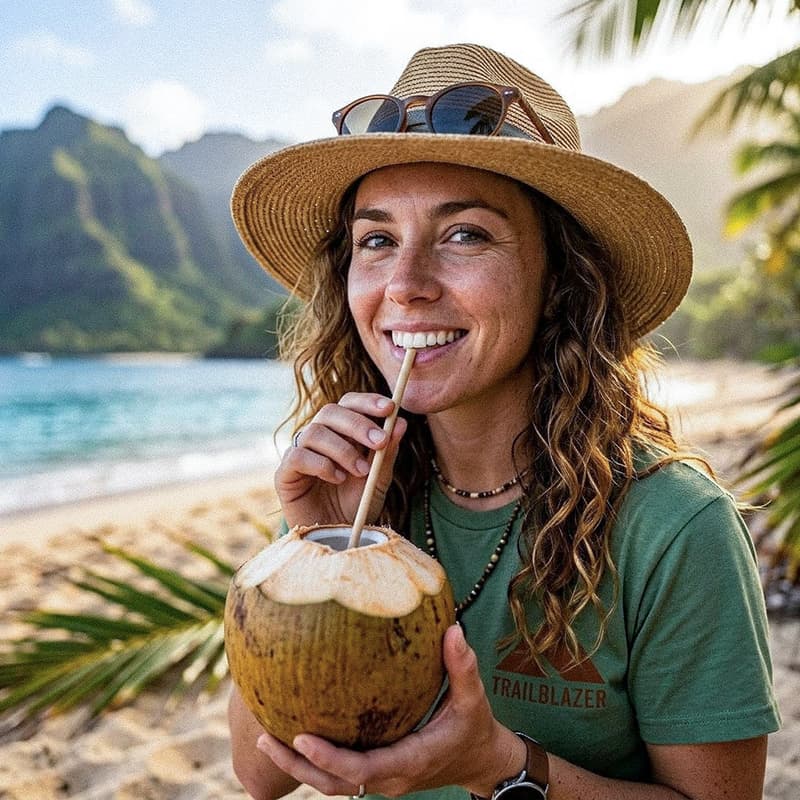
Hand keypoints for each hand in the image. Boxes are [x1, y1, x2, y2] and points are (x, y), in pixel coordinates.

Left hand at [256, 625, 524, 797]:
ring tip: (264, 739)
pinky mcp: (378, 774)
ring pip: (333, 784)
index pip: (361, 769)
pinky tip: (292, 735)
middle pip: (335, 783)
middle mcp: (390, 778)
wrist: (481, 762)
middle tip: (265, 739)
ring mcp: (382, 780)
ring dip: (298, 768)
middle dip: (298, 766)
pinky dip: (314, 761)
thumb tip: (453, 629)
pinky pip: (340, 774)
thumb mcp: (473, 698)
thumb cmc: (475, 728)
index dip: (329, 758)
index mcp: (409, 761)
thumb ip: (463, 666)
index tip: (300, 738)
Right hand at [276, 392, 407, 528]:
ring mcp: (299, 453)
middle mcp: (318, 437)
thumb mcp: (378, 479)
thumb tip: (402, 422)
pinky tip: (337, 479)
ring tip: (361, 471)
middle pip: (330, 412)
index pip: (348, 404)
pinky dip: (321, 464)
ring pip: (314, 432)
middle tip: (379, 441)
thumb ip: (387, 452)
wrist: (337, 540)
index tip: (390, 408)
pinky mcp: (285, 474)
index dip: (367, 401)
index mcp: (340, 432)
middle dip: (358, 423)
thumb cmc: (357, 506)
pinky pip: (297, 456)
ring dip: (343, 449)